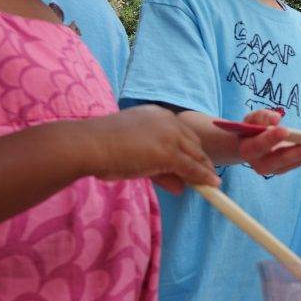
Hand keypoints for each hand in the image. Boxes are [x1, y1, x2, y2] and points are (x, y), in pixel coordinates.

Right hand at [81, 105, 218, 193]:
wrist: (89, 146)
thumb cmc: (102, 148)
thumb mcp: (134, 155)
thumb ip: (158, 169)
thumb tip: (180, 186)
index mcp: (156, 114)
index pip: (181, 132)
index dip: (189, 149)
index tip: (194, 162)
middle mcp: (167, 121)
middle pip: (192, 143)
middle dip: (199, 161)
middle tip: (206, 177)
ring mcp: (170, 136)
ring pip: (195, 156)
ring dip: (204, 171)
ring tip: (212, 184)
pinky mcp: (169, 154)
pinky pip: (192, 168)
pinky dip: (203, 178)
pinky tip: (211, 186)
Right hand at [234, 109, 300, 175]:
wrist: (248, 145)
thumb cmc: (250, 129)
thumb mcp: (251, 118)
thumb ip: (261, 117)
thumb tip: (276, 119)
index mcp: (247, 149)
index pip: (258, 145)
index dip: (272, 138)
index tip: (286, 130)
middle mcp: (258, 164)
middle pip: (279, 160)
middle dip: (298, 153)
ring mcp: (271, 169)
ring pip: (291, 163)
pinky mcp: (282, 169)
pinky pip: (296, 163)